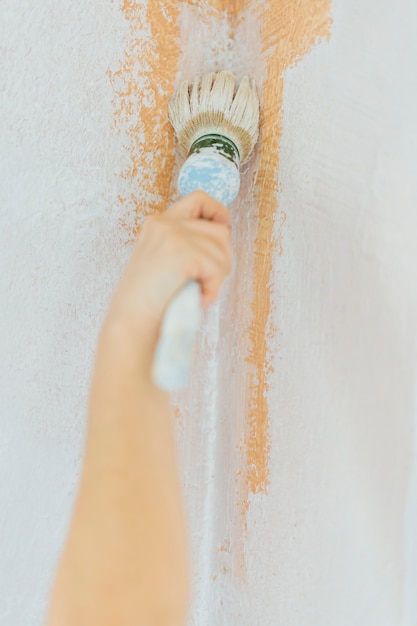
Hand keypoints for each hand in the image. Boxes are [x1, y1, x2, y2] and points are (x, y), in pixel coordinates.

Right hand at [104, 191, 231, 353]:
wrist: (131, 321)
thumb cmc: (149, 302)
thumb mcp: (163, 262)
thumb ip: (186, 245)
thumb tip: (223, 237)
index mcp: (158, 224)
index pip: (199, 199)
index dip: (219, 213)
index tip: (224, 232)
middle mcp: (165, 223)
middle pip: (220, 230)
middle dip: (222, 259)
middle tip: (206, 281)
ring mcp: (173, 235)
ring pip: (223, 250)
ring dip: (217, 277)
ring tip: (197, 292)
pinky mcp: (183, 252)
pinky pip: (218, 267)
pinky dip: (214, 288)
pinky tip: (197, 298)